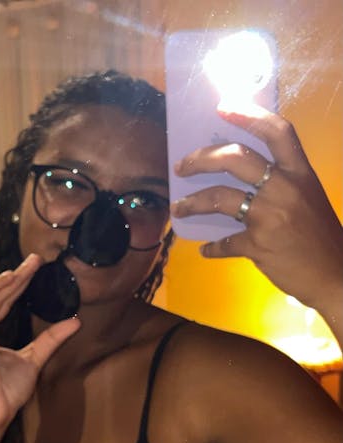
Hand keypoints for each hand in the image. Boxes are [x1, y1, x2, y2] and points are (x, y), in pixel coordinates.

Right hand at [0, 254, 80, 436]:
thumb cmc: (4, 395)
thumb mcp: (33, 360)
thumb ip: (50, 340)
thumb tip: (74, 322)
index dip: (16, 285)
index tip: (34, 268)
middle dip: (16, 278)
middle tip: (36, 260)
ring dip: (9, 280)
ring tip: (30, 266)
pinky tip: (12, 278)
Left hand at [171, 105, 342, 309]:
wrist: (334, 274)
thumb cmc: (319, 235)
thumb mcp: (307, 197)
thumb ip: (280, 183)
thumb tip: (239, 176)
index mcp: (300, 173)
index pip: (277, 132)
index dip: (249, 114)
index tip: (223, 105)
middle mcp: (284, 189)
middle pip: (236, 159)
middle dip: (202, 158)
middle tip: (182, 166)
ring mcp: (270, 217)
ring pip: (220, 197)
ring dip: (193, 202)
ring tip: (179, 208)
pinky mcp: (258, 245)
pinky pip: (225, 243)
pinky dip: (213, 247)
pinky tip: (206, 249)